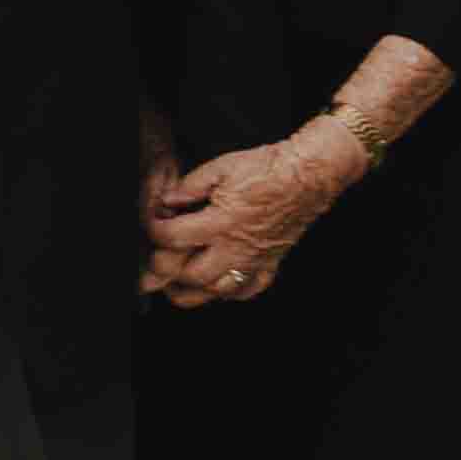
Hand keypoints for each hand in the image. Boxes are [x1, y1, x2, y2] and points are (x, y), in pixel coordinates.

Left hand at [145, 132, 345, 305]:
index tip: (152, 224)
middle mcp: (236, 248)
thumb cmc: (269, 168)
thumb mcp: (222, 166)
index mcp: (221, 222)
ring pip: (216, 292)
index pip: (174, 238)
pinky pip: (246, 291)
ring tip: (175, 281)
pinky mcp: (269, 264)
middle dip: (167, 270)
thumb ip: (190, 186)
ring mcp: (254, 260)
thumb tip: (168, 200)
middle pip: (191, 275)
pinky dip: (226, 293)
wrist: (309, 175)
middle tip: (156, 260)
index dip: (154, 232)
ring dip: (191, 289)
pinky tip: (215, 283)